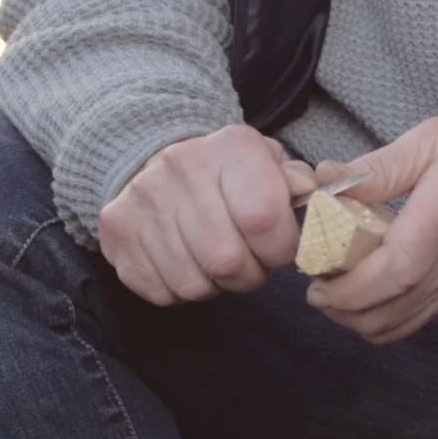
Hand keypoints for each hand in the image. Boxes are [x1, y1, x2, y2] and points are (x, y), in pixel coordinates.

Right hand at [100, 125, 316, 305]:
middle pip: (227, 260)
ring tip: (219, 260)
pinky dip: (181, 289)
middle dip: (250, 274)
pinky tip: (188, 262)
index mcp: (232, 147)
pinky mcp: (116, 231)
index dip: (282, 248)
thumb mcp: (272, 166)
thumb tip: (321, 206)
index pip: (264, 219)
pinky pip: (160, 291)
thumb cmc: (231, 174)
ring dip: (216, 285)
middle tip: (252, 262)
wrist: (159, 158)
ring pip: (193, 283)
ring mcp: (142, 199)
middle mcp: (181, 166)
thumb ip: (301, 187)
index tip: (282, 248)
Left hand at [307, 113, 437, 343]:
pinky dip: (383, 320)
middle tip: (316, 281)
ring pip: (397, 327)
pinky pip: (415, 324)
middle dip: (338, 308)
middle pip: (386, 313)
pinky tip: (370, 291)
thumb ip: (381, 165)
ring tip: (338, 288)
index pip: (393, 273)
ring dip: (357, 318)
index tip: (315, 274)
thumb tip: (325, 179)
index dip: (347, 285)